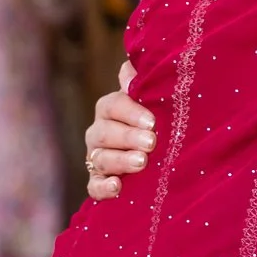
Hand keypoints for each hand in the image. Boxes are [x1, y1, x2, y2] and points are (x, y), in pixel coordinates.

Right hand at [84, 61, 152, 200]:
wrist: (162, 153)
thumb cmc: (158, 119)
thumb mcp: (154, 99)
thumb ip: (143, 82)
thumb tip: (131, 68)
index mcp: (111, 109)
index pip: (112, 105)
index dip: (130, 112)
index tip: (152, 121)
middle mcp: (100, 133)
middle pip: (104, 133)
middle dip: (127, 137)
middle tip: (151, 142)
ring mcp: (97, 158)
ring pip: (100, 159)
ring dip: (120, 161)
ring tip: (141, 162)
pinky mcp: (99, 182)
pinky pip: (94, 186)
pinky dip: (103, 188)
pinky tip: (117, 187)